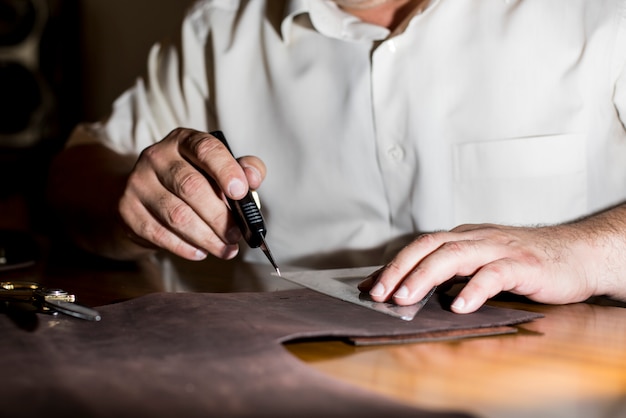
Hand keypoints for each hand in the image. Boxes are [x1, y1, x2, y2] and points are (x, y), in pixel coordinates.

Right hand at [118, 128, 265, 260]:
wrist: (144, 195)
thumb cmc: (191, 180)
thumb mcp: (217, 168)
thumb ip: (242, 168)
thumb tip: (253, 177)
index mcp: (183, 140)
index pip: (205, 149)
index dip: (226, 170)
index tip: (241, 192)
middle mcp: (157, 156)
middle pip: (191, 187)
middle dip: (219, 216)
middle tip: (236, 235)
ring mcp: (138, 182)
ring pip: (176, 215)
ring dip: (206, 237)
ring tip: (225, 249)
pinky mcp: (126, 209)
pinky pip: (159, 233)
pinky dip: (184, 247)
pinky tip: (200, 252)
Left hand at [358, 223, 602, 312]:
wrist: (577, 253)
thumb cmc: (526, 262)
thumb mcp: (482, 263)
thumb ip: (451, 273)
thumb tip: (412, 290)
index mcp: (464, 238)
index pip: (420, 246)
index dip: (393, 264)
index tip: (368, 286)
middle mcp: (476, 238)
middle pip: (430, 246)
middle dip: (399, 269)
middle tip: (378, 294)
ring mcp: (499, 249)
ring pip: (455, 255)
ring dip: (425, 276)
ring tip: (405, 298)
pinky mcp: (523, 265)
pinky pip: (494, 274)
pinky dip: (473, 289)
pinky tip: (459, 306)